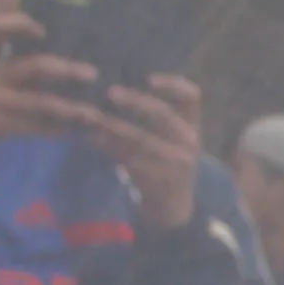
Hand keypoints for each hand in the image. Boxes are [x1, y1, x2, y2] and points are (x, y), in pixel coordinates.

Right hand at [0, 13, 102, 160]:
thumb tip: (35, 64)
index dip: (21, 25)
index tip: (44, 31)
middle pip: (34, 66)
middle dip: (66, 70)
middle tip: (92, 74)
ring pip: (40, 102)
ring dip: (70, 108)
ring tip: (92, 113)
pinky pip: (33, 127)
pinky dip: (54, 131)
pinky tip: (71, 133)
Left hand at [90, 70, 205, 229]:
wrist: (172, 206)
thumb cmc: (165, 161)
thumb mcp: (171, 136)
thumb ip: (153, 114)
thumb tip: (114, 83)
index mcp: (192, 124)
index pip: (191, 96)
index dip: (172, 84)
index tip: (148, 78)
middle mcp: (189, 141)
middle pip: (163, 114)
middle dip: (135, 101)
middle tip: (110, 93)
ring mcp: (176, 162)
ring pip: (142, 138)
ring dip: (114, 125)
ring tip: (92, 116)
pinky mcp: (157, 179)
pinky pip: (129, 158)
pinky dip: (108, 147)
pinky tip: (90, 138)